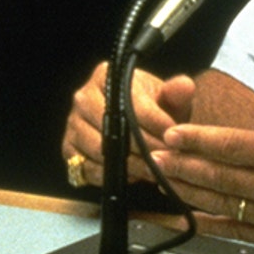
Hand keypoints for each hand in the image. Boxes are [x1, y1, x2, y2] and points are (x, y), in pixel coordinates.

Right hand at [62, 61, 195, 187]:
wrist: (134, 123)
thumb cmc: (151, 108)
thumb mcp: (166, 98)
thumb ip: (177, 93)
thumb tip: (184, 86)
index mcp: (105, 77)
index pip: (130, 103)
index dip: (154, 122)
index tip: (173, 135)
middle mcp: (83, 98)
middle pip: (111, 127)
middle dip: (142, 146)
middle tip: (165, 157)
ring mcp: (73, 124)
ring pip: (99, 149)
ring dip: (129, 164)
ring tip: (153, 169)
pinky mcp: (68, 148)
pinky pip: (87, 168)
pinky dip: (111, 175)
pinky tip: (133, 175)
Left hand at [151, 62, 253, 253]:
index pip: (234, 146)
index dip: (199, 139)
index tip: (172, 133)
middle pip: (219, 175)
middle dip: (182, 164)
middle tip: (152, 157)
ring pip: (223, 203)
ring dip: (189, 191)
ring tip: (162, 181)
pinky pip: (239, 232)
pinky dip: (211, 226)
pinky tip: (190, 220)